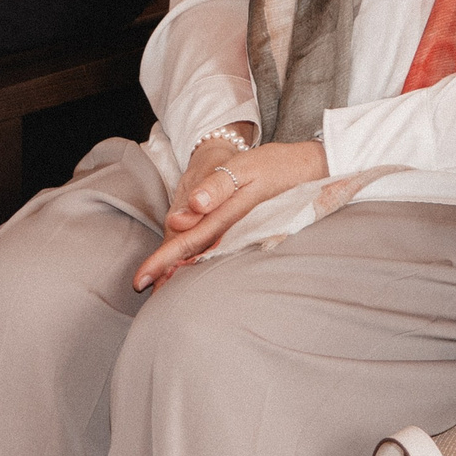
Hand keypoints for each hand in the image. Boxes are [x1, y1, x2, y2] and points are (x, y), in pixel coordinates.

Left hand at [132, 137, 326, 292]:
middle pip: (194, 256)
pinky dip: (202, 258)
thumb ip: (216, 188)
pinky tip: (195, 263)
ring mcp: (242, 236)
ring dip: (183, 269)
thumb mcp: (245, 168)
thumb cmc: (277, 166)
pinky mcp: (250, 232)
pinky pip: (219, 249)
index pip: (188, 243)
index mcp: (227, 218)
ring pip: (206, 255)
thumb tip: (190, 207)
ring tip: (161, 284)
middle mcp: (233, 233)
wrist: (315, 172)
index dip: (162, 260)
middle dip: (168, 273)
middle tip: (142, 289)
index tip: (139, 280)